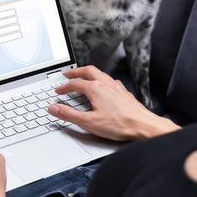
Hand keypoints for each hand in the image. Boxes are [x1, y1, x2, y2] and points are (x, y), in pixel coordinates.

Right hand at [48, 66, 179, 140]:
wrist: (143, 125)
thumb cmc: (119, 124)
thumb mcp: (88, 122)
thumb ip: (68, 114)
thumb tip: (53, 108)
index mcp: (95, 89)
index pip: (75, 84)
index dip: (64, 87)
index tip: (58, 91)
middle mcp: (105, 84)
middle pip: (88, 71)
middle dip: (76, 72)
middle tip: (68, 74)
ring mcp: (116, 87)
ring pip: (100, 73)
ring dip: (89, 73)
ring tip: (84, 77)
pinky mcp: (124, 92)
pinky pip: (110, 80)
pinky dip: (101, 80)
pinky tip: (103, 86)